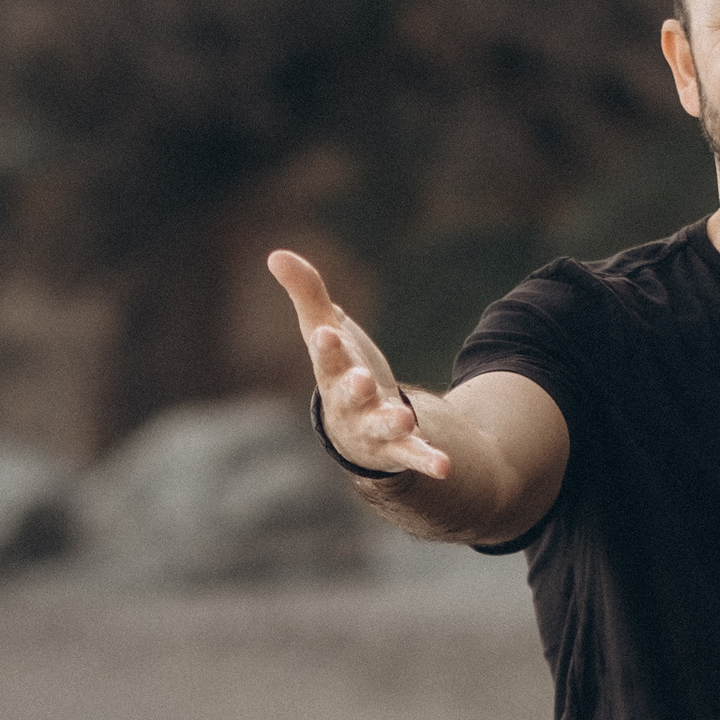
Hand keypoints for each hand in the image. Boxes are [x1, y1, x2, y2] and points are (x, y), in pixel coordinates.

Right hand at [266, 251, 450, 482]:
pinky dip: (427, 459)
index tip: (325, 333)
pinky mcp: (397, 448)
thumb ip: (307, 293)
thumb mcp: (324, 330)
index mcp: (332, 372)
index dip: (327, 347)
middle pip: (349, 396)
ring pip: (379, 428)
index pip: (326, 357)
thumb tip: (275, 254)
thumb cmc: (339, 370)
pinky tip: (444, 465)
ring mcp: (372, 428)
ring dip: (390, 424)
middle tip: (361, 379)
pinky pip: (412, 455)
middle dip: (354, 388)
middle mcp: (348, 403)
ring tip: (402, 418)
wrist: (353, 430)